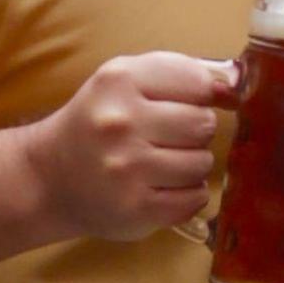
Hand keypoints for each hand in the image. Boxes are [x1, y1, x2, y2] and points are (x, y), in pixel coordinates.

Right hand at [23, 51, 237, 241]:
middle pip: (204, 124)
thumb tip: (236, 87)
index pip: (199, 82)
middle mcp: (120, 122)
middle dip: (195, 132)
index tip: (186, 104)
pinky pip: (195, 198)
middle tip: (169, 138)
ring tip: (163, 164)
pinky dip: (188, 195)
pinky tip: (164, 187)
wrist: (47, 177)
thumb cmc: (97, 123)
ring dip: (192, 166)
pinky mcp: (136, 208)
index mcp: (119, 80)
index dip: (201, 96)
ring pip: (202, 164)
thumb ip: (179, 74)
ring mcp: (127, 168)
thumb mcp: (124, 80)